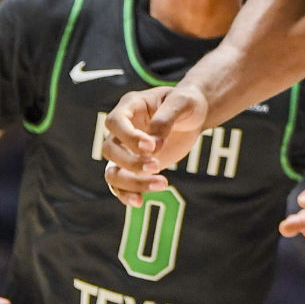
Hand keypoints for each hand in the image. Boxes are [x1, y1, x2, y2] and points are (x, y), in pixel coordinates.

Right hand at [101, 86, 207, 205]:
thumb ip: (166, 119)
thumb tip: (154, 145)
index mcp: (130, 106)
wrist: (194, 115)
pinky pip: (120, 185)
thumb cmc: (187, 102)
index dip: (129, 137)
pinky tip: (140, 201)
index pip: (115, 122)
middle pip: (110, 150)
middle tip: (157, 165)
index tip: (152, 147)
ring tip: (161, 184)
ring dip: (130, 183)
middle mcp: (122, 129)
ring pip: (112, 171)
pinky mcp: (133, 167)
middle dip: (131, 162)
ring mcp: (125, 149)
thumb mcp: (182, 102)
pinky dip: (127, 195)